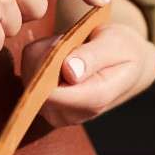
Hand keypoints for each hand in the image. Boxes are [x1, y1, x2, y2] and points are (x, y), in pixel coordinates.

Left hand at [20, 16, 154, 126]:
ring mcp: (52, 109)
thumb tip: (69, 72)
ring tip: (72, 47)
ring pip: (30, 72)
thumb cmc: (123, 51)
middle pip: (37, 83)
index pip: (55, 95)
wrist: (125, 63)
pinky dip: (41, 52)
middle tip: (74, 41)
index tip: (63, 43)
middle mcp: (69, 113)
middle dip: (50, 54)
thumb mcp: (116, 45)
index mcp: (93, 101)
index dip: (50, 66)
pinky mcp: (40, 98)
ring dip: (46, 51)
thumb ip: (94, 58)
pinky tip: (62, 52)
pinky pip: (28, 65)